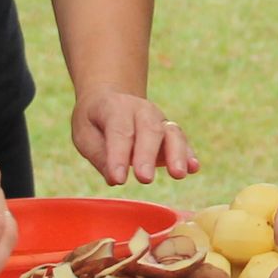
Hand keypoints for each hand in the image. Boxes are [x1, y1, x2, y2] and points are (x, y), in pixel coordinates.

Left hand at [72, 91, 199, 185]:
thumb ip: (98, 154)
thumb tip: (114, 178)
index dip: (118, 155)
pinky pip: (182, 141)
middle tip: (144, 178)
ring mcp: (159, 120)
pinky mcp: (170, 133)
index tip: (118, 179)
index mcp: (115, 107)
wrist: (112, 98)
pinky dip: (189, 154)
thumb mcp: (84, 133)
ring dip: (176, 154)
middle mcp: (142, 110)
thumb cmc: (95, 121)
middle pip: (148, 130)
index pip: (119, 130)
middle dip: (147, 155)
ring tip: (178, 174)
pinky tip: (193, 168)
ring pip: (171, 133)